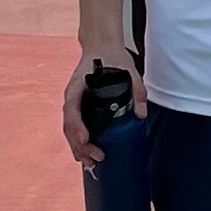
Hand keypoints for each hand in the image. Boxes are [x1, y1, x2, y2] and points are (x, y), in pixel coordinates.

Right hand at [64, 46, 144, 165]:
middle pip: (69, 126)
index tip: (87, 140)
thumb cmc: (112, 58)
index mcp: (78, 88)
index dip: (78, 127)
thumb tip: (141, 114)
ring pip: (70, 131)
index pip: (72, 110)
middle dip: (80, 145)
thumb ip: (137, 90)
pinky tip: (87, 154)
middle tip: (96, 158)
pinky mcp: (80, 108)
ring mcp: (74, 104)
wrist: (101, 47)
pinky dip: (79, 142)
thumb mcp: (129, 70)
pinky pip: (75, 128)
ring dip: (78, 148)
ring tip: (90, 163)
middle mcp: (72, 98)